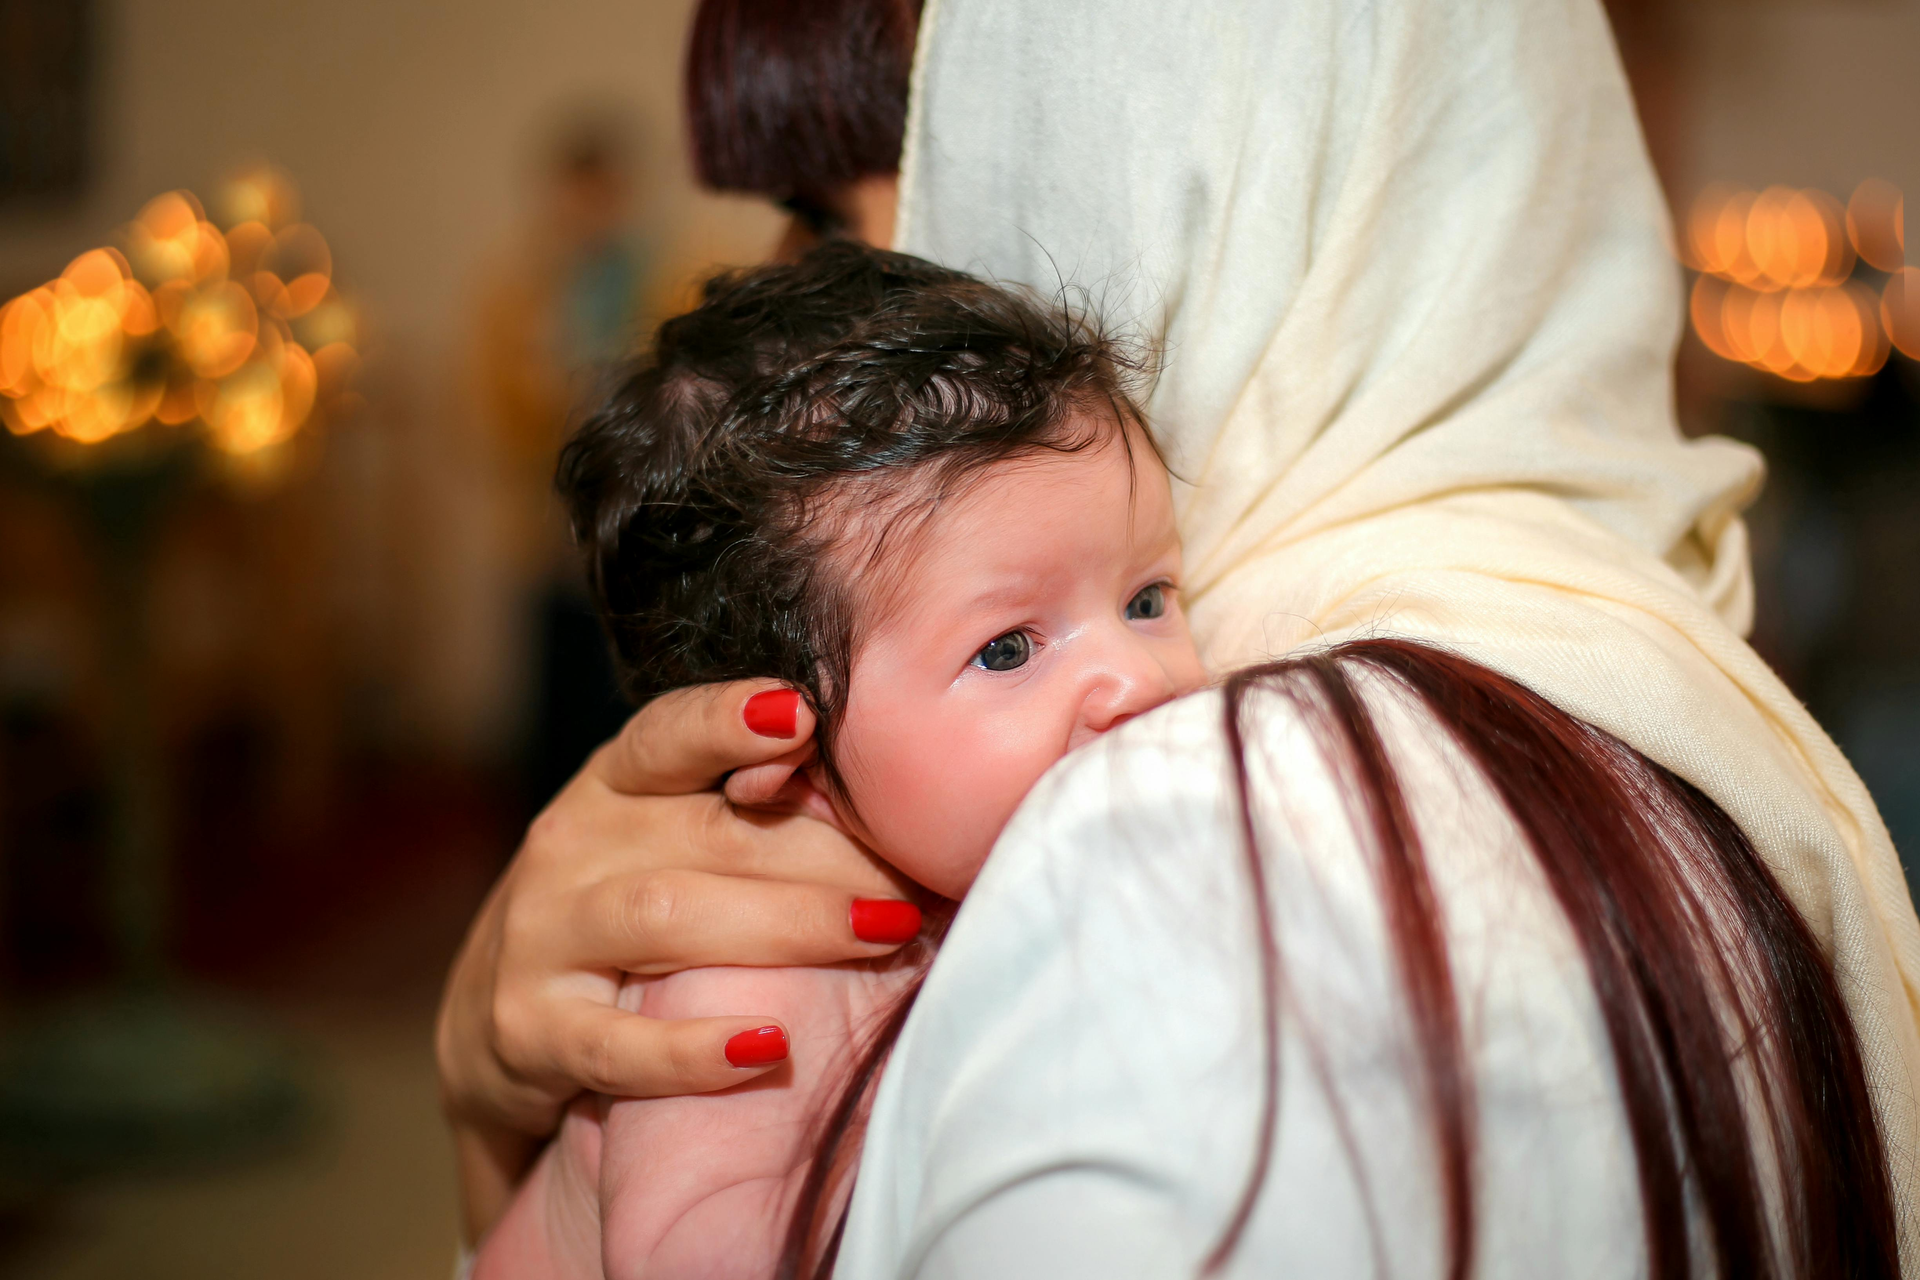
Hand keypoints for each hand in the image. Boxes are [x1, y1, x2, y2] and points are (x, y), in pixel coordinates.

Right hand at [434, 679, 918, 1240]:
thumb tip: (901, 817)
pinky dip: (691, 1049)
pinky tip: (765, 1046)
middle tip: (914, 879)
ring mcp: (541, 937)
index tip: (801, 715)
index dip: (729, 722)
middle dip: (822, 854)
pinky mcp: (528, 1032)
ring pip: (667, 917)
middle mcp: (571, 844)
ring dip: (785, 925)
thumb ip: (759, 821)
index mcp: (614, 784)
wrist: (496, 1026)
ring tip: (880, 934)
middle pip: (705, 834)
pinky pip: (615, 1042)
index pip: (668, 736)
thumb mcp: (671, 848)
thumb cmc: (626, 919)